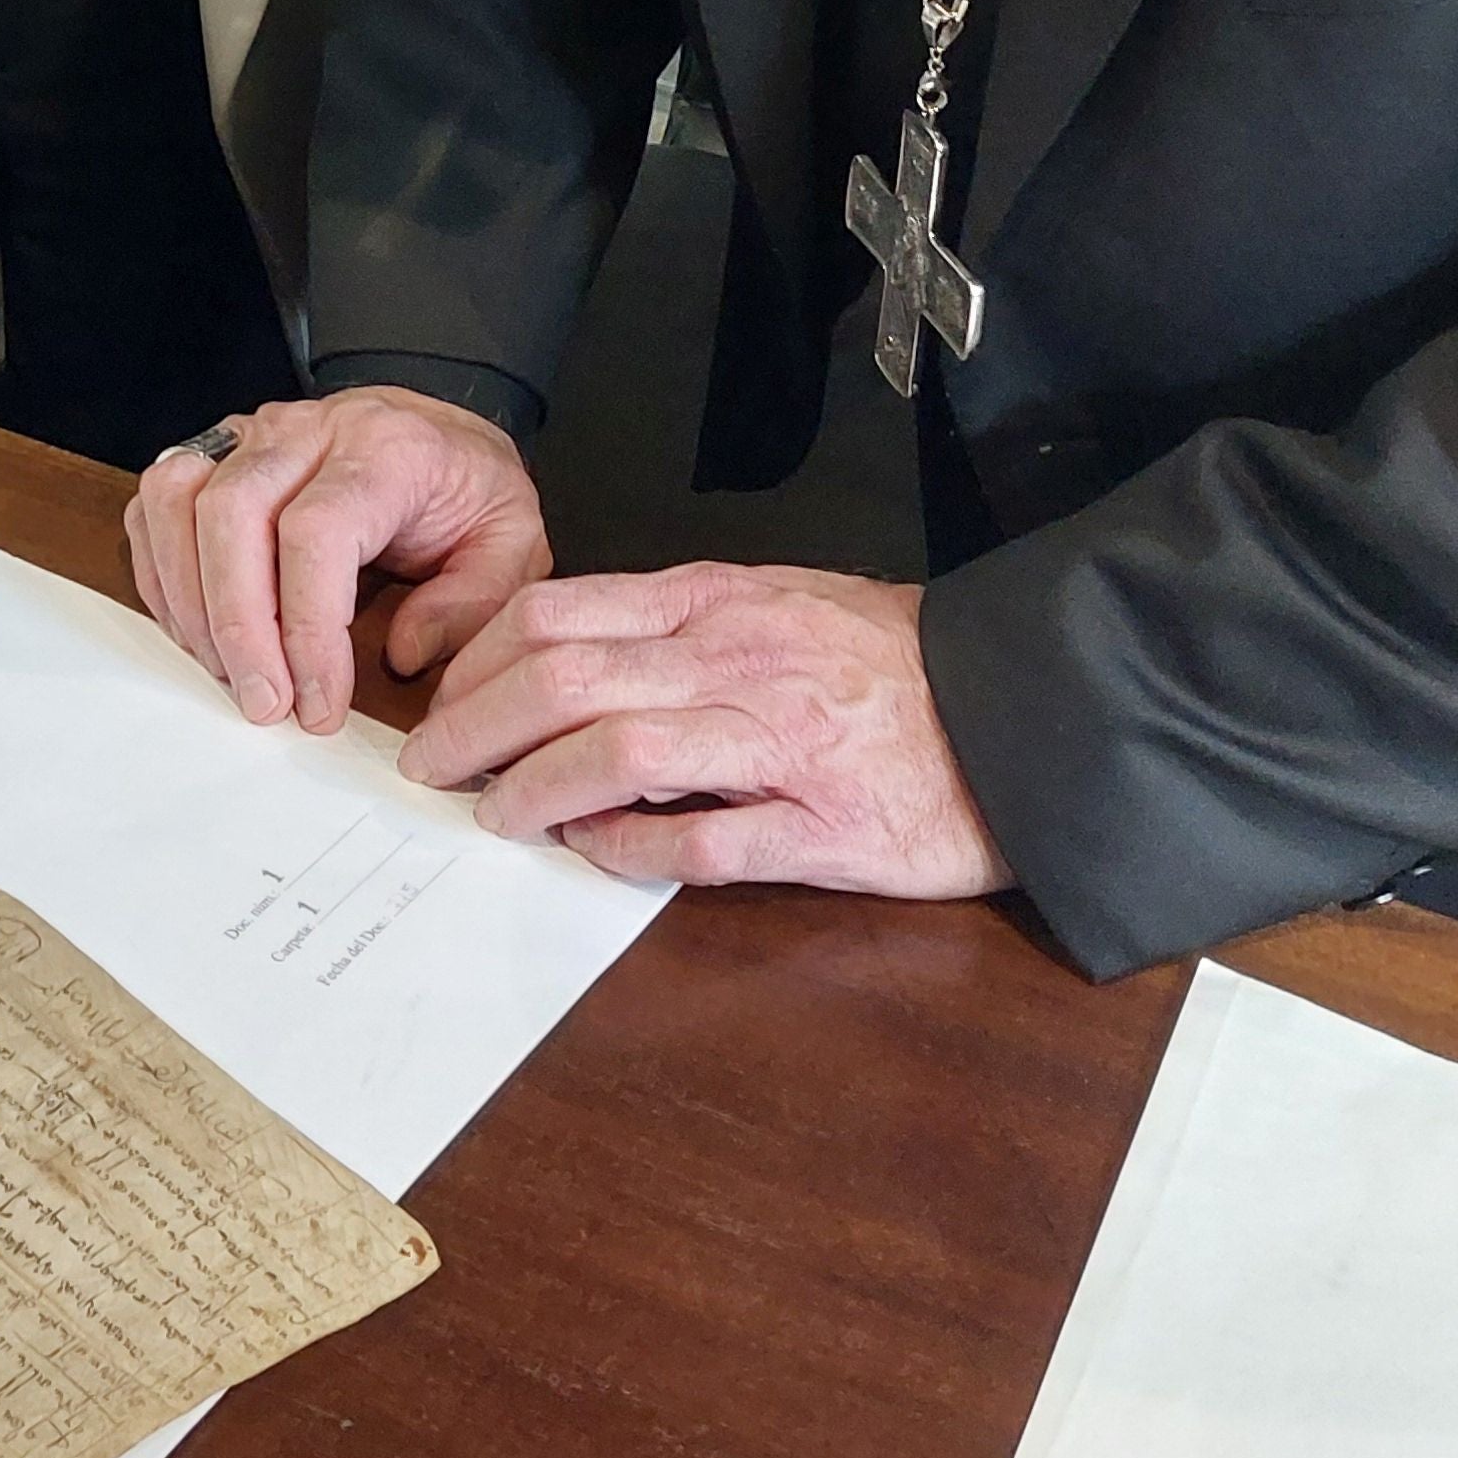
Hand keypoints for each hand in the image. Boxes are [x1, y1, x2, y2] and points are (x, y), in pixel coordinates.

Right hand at [124, 385, 550, 734]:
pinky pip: (155, 507)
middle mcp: (306, 430)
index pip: (316, 532)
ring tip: (229, 672)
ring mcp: (250, 436)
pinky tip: (203, 635)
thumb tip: (400, 656)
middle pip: (231, 514)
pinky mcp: (212, 455)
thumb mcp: (512, 545)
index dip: (306, 630)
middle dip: (238, 628)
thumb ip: (473, 604)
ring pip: (176, 499)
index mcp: (385, 449)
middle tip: (264, 706)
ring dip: (189, 601)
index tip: (319, 705)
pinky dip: (164, 578)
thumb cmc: (465, 492)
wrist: (436, 434)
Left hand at [402, 562, 1011, 896]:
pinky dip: (632, 852)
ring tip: (496, 817)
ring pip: (619, 755)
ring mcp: (783, 747)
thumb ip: (673, 626)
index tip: (443, 700)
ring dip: (535, 790)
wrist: (1025, 713)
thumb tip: (560, 661)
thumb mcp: (773, 605)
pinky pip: (703, 844)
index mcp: (719, 602)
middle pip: (566, 681)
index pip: (558, 613)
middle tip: (432, 770)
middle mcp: (739, 663)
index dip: (479, 659)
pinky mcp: (827, 830)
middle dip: (476, 730)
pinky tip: (595, 855)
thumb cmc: (888, 664)